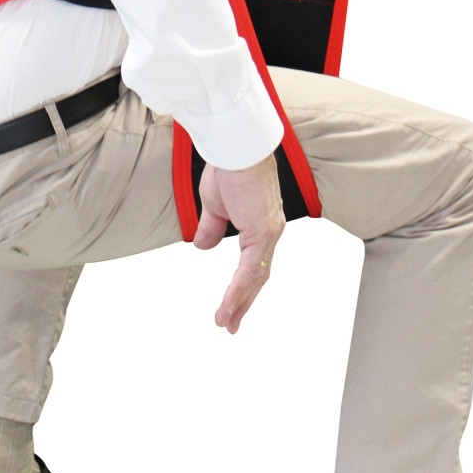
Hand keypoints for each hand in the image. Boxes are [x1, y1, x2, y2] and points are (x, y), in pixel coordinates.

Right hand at [193, 154, 284, 333]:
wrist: (234, 148)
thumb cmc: (227, 168)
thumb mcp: (214, 206)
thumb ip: (212, 228)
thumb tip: (202, 247)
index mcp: (261, 225)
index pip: (254, 264)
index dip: (243, 287)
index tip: (232, 305)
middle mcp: (270, 232)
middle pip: (258, 277)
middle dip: (244, 302)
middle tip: (232, 324)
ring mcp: (269, 233)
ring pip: (255, 278)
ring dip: (239, 303)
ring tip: (226, 322)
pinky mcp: (263, 232)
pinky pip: (250, 270)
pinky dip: (237, 291)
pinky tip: (228, 306)